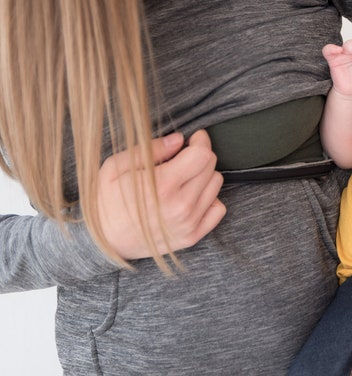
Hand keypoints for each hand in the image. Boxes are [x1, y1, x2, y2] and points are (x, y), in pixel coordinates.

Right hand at [97, 130, 225, 259]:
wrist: (102, 244)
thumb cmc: (106, 202)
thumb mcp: (115, 168)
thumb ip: (150, 150)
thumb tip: (178, 139)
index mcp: (162, 186)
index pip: (202, 155)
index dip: (200, 141)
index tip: (193, 138)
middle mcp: (180, 206)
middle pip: (210, 167)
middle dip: (200, 156)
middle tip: (184, 157)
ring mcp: (188, 224)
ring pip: (216, 185)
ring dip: (204, 176)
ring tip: (184, 178)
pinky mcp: (192, 237)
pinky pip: (218, 209)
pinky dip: (209, 199)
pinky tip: (191, 196)